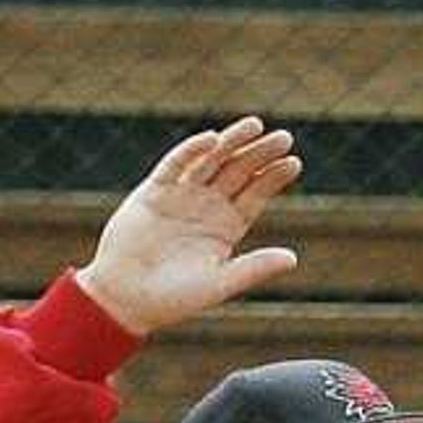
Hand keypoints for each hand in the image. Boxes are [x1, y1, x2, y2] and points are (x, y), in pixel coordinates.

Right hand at [76, 119, 303, 338]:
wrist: (128, 297)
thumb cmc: (176, 297)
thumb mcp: (220, 282)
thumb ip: (254, 268)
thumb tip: (293, 259)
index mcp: (227, 227)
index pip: (255, 195)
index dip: (274, 178)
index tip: (294, 162)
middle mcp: (207, 207)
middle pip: (238, 172)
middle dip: (259, 154)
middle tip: (285, 137)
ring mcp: (180, 196)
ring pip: (211, 161)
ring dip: (232, 143)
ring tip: (255, 125)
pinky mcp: (153, 191)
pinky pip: (175, 165)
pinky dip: (192, 151)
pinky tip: (212, 140)